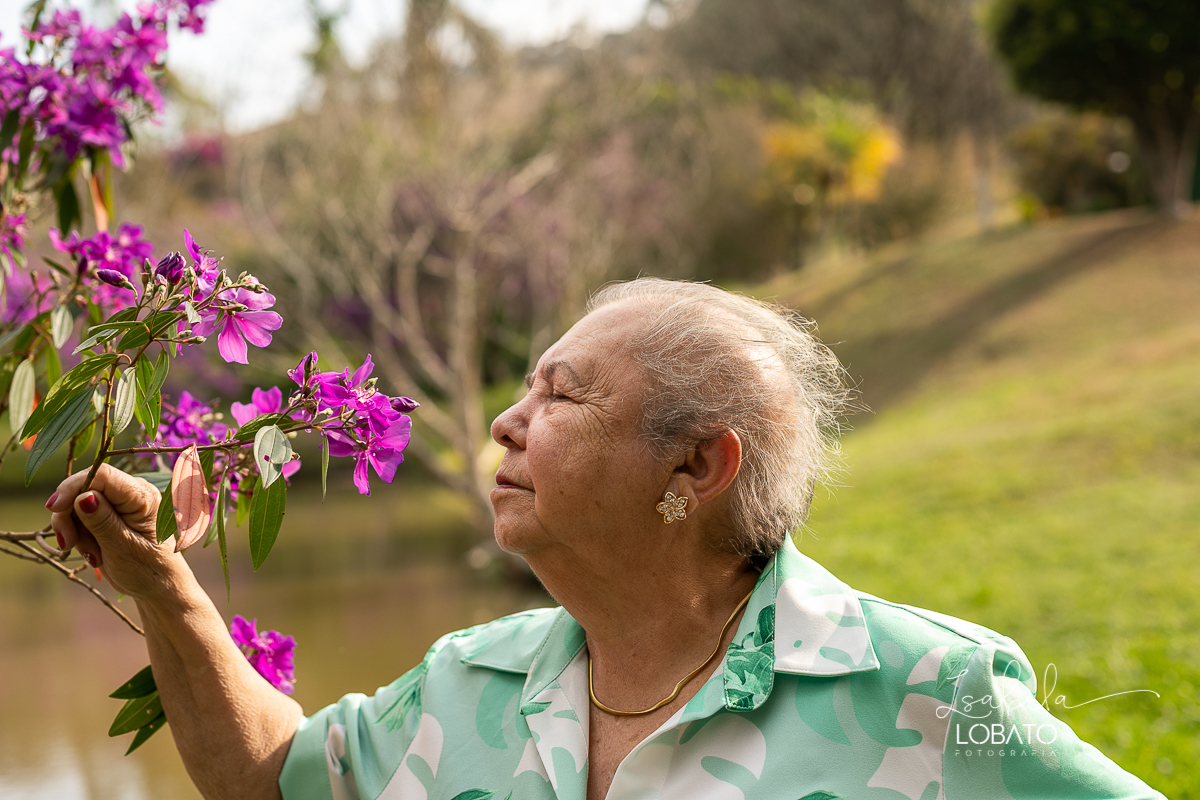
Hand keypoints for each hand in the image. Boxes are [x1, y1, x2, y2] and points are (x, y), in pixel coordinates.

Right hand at [47, 463, 187, 598]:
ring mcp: (119, 503)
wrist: (156, 587)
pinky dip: (78, 535)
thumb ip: (102, 522)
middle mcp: (131, 493)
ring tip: (93, 555)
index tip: (53, 508)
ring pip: (76, 504)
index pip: (102, 475)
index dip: (73, 486)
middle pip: (83, 488)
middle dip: (68, 515)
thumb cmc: (148, 570)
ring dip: (74, 530)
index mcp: (143, 496)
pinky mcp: (108, 515)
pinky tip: (93, 553)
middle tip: (68, 544)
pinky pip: (79, 517)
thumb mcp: (123, 548)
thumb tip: (82, 497)